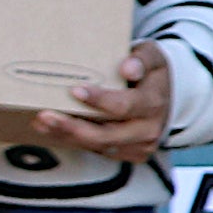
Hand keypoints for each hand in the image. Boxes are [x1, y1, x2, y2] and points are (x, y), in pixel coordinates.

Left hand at [33, 43, 170, 161]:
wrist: (170, 97)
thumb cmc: (152, 73)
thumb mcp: (152, 57)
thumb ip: (141, 59)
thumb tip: (127, 68)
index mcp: (153, 104)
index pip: (123, 107)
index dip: (99, 100)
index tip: (74, 90)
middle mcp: (148, 130)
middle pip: (106, 135)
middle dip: (72, 127)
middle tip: (44, 115)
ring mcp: (140, 146)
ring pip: (98, 146)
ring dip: (67, 135)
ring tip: (42, 122)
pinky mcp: (131, 155)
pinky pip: (99, 151)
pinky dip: (75, 140)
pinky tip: (54, 129)